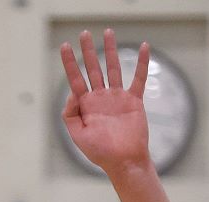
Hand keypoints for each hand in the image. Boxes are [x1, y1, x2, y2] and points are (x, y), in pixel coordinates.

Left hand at [60, 29, 151, 175]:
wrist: (124, 161)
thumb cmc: (100, 152)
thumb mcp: (78, 135)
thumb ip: (71, 115)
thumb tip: (71, 94)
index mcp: (86, 106)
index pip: (76, 79)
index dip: (70, 63)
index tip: (65, 46)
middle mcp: (101, 98)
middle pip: (93, 68)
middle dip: (88, 51)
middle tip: (84, 33)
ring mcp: (117, 98)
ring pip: (113, 68)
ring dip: (111, 50)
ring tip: (108, 32)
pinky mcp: (134, 101)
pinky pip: (138, 78)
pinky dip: (141, 63)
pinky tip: (144, 47)